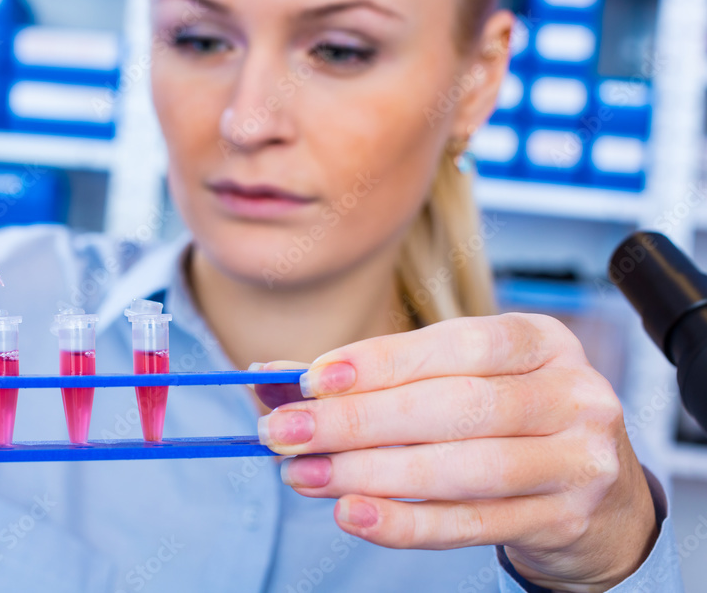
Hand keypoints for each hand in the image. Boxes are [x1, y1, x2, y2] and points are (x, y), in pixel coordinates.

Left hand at [256, 313, 658, 591]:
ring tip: (306, 476)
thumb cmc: (505, 423)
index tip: (311, 379)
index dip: (381, 362)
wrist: (595, 497)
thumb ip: (371, 378)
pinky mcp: (566, 520)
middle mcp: (570, 393)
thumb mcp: (454, 382)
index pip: (456, 343)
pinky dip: (406, 523)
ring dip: (371, 473)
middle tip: (286, 434)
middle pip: (455, 406)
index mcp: (540, 340)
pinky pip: (473, 524)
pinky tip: (354, 514)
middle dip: (358, 421)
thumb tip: (270, 378)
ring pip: (462, 468)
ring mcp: (577, 460)